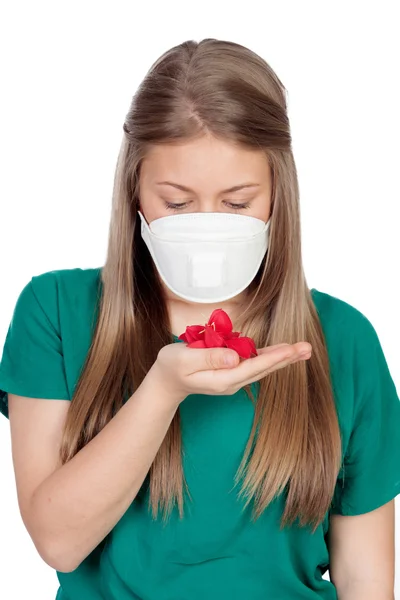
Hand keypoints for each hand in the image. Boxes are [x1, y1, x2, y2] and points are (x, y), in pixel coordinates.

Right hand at [147, 340, 311, 404]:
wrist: (166, 381)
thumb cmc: (171, 366)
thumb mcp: (184, 359)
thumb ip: (209, 357)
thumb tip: (234, 357)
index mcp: (222, 379)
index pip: (252, 367)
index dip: (273, 357)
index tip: (291, 350)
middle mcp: (232, 381)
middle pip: (263, 368)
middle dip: (286, 358)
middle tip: (307, 348)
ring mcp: (233, 378)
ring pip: (262, 367)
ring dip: (283, 357)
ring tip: (302, 349)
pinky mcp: (232, 371)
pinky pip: (255, 363)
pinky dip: (270, 356)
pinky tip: (283, 351)